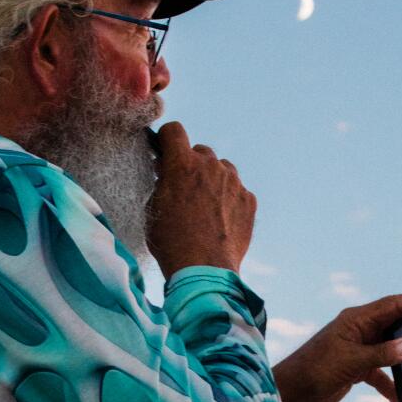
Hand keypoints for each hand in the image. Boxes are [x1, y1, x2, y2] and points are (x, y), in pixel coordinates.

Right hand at [147, 122, 256, 277]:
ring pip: (222, 169)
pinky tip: (220, 220)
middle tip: (185, 187)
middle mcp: (211, 166)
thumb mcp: (152, 208)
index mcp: (182, 164)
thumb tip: (164, 171)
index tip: (165, 152)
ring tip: (204, 206)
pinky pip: (238, 190)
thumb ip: (160, 182)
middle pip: (201, 151)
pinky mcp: (249, 200)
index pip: (174, 131)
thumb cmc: (171, 242)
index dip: (167, 140)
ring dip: (213, 180)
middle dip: (191, 164)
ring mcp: (234, 182)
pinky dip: (229, 200)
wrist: (204, 270)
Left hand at [271, 294, 401, 401]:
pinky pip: (380, 373)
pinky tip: (400, 400)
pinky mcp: (356, 368)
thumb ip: (384, 353)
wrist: (291, 394)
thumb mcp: (353, 361)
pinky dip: (390, 385)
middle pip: (394, 326)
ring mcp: (358, 349)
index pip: (391, 305)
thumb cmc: (316, 370)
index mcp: (356, 320)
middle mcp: (359, 330)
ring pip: (390, 351)